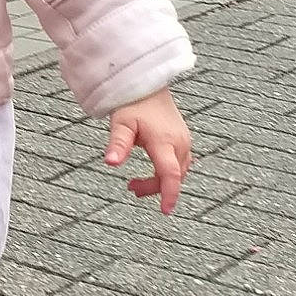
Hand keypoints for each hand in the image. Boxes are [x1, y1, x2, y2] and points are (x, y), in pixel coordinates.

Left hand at [105, 88, 192, 213]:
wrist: (148, 86)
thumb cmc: (134, 103)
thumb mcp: (121, 123)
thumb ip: (118, 144)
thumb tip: (111, 163)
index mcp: (164, 141)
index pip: (170, 174)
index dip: (169, 194)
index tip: (165, 210)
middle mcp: (179, 143)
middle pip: (173, 176)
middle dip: (154, 188)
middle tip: (131, 187)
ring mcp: (184, 141)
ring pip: (178, 172)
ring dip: (160, 182)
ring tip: (135, 183)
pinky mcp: (184, 140)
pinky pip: (180, 164)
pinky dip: (167, 173)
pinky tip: (152, 171)